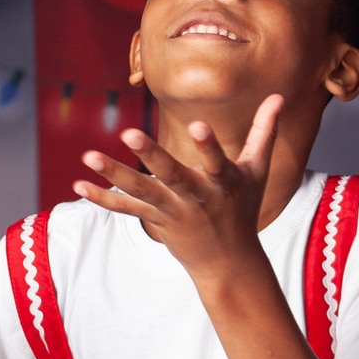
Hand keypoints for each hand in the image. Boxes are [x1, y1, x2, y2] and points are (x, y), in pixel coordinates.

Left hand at [73, 94, 283, 285]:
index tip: (196, 125)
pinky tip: (79, 184)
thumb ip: (264, 131)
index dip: (207, 145)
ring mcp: (174, 211)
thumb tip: (279, 95)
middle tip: (128, 133)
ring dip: (114, 175)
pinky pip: (125, 210)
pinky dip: (102, 199)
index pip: (216, 161)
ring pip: (141, 192)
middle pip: (172, 175)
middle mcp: (198, 197)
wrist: (229, 263)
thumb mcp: (258, 170)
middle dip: (151, 156)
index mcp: (224, 182)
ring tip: (88, 156)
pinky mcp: (156, 221)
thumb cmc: (244, 207)